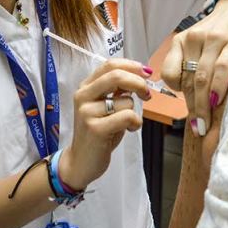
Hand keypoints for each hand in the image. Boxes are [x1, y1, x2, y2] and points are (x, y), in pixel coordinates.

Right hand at [60, 59, 151, 189]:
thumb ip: (116, 91)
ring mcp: (87, 112)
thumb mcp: (105, 107)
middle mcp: (83, 96)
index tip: (146, 72)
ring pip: (125, 100)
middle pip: (116, 76)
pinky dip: (135, 123)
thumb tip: (141, 75)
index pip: (110, 64)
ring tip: (128, 123)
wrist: (80, 162)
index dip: (131, 65)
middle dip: (138, 82)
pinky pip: (127, 116)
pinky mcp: (95, 129)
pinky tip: (130, 129)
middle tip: (147, 94)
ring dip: (135, 111)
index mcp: (86, 87)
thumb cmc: (98, 133)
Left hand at [161, 0, 227, 136]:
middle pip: (188, 80)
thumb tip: (194, 100)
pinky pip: (222, 70)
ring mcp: (214, 40)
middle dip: (192, 108)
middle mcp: (194, 40)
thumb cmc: (220, 30)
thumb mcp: (198, 44)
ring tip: (206, 124)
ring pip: (202, 78)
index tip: (187, 108)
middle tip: (198, 128)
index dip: (177, 94)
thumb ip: (193, 65)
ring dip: (203, 105)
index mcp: (181, 41)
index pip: (169, 74)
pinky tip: (218, 102)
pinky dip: (219, 89)